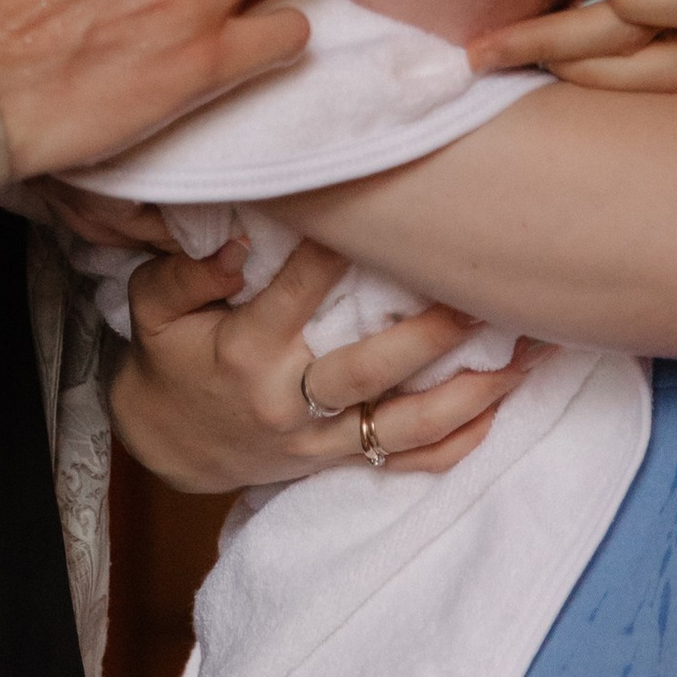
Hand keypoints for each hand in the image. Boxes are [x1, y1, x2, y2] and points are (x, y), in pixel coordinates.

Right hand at [109, 230, 531, 492]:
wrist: (170, 443)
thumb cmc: (171, 357)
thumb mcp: (154, 308)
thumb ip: (187, 272)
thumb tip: (235, 245)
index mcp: (246, 352)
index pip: (298, 294)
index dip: (338, 253)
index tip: (388, 212)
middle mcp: (288, 401)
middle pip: (370, 371)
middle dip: (432, 335)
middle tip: (484, 296)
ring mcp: (318, 441)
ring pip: (402, 425)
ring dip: (469, 395)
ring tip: (523, 358)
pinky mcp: (336, 463)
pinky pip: (404, 463)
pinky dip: (455, 445)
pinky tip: (499, 411)